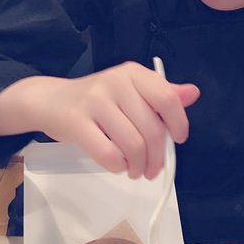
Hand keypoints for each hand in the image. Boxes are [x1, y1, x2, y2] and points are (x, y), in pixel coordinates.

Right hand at [0, 62, 199, 178]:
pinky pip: (108, 154)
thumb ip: (162, 94)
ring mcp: (95, 101)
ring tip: (135, 170)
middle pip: (152, 129)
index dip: (178, 124)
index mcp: (134, 73)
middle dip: (157, 157)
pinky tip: (118, 166)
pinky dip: (118, 167)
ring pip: (133, 145)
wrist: (50, 100)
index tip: (177, 140)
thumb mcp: (131, 90)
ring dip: (138, 166)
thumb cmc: (97, 99)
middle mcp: (116, 82)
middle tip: (153, 169)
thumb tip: (193, 93)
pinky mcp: (77, 122)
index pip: (167, 99)